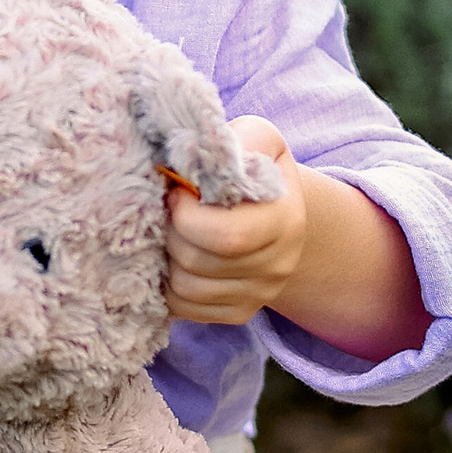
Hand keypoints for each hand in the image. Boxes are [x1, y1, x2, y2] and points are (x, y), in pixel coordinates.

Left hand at [163, 116, 307, 325]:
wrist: (276, 210)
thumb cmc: (257, 168)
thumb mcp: (256, 139)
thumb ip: (234, 140)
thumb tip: (194, 153)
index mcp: (286, 220)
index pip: (229, 236)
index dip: (188, 215)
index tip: (177, 191)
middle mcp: (278, 265)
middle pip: (198, 263)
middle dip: (170, 233)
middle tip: (168, 211)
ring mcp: (260, 295)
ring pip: (185, 290)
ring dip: (165, 258)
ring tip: (171, 231)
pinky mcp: (238, 313)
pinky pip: (184, 309)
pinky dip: (168, 284)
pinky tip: (174, 257)